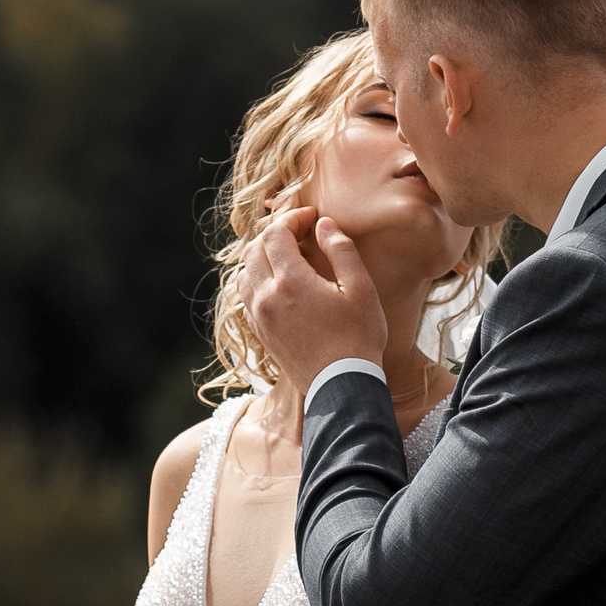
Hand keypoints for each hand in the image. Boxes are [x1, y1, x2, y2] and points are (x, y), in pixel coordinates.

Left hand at [243, 207, 387, 399]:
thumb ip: (341, 250)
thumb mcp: (361, 289)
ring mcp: (259, 316)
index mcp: (291, 281)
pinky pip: (246, 296)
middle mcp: (266, 296)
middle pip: (254, 248)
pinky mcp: (260, 332)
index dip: (293, 218)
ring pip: (244, 271)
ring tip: (287, 255)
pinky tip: (279, 283)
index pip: (277, 233)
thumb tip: (323, 224)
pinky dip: (256, 280)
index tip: (311, 218)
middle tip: (301, 232)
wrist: (342, 387)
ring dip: (262, 256)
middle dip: (276, 233)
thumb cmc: (358, 338)